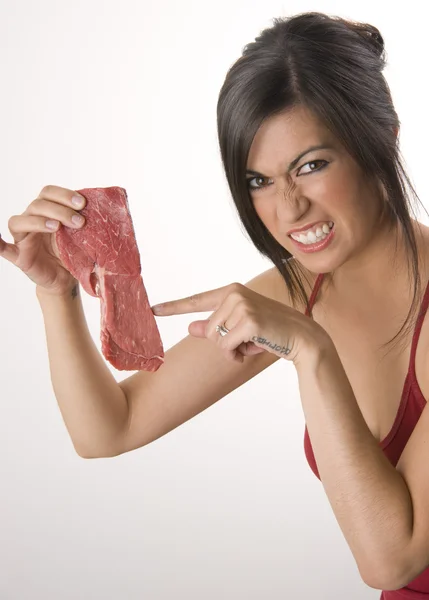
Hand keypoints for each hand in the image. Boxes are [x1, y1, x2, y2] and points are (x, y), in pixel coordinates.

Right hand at [0, 185, 85, 295]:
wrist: (66, 279)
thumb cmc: (74, 254)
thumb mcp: (82, 237)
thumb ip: (87, 223)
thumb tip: (107, 209)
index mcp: (47, 211)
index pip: (48, 193)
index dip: (64, 194)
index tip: (83, 203)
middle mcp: (32, 220)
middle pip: (37, 204)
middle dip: (59, 209)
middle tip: (80, 222)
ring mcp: (23, 237)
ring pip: (21, 220)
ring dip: (39, 220)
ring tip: (58, 227)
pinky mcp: (19, 255)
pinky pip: (3, 248)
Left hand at [151, 282, 328, 363]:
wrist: (301, 336)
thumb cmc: (270, 331)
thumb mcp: (240, 328)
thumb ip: (215, 326)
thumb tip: (189, 328)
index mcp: (230, 291)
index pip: (196, 300)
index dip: (173, 307)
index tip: (152, 310)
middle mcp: (234, 293)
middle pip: (207, 330)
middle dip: (224, 342)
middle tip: (248, 339)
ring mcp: (241, 305)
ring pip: (216, 340)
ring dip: (232, 349)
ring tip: (254, 341)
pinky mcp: (248, 320)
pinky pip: (226, 347)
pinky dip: (238, 354)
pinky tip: (256, 346)